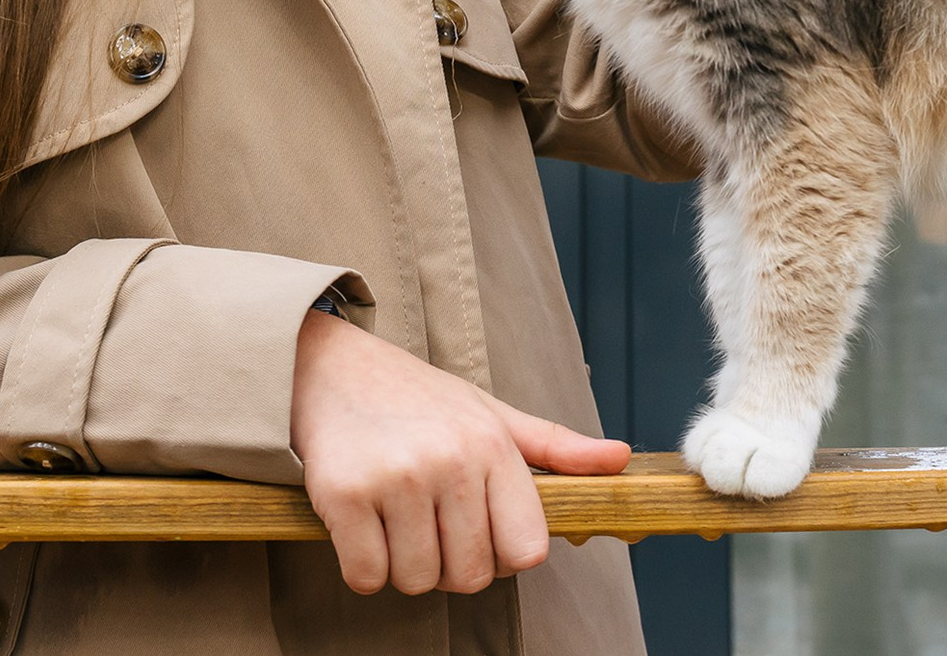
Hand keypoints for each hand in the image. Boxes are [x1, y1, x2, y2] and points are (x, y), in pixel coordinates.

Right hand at [291, 309, 630, 595]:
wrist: (326, 366)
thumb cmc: (416, 398)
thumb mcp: (490, 413)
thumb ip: (554, 446)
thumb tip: (620, 459)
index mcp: (492, 445)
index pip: (527, 551)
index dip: (501, 555)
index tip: (476, 532)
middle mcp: (450, 460)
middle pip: (471, 576)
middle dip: (448, 566)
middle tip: (426, 524)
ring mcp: (396, 478)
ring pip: (418, 581)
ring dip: (403, 566)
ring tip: (393, 517)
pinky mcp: (343, 495)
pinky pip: (367, 577)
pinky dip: (362, 567)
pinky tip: (361, 524)